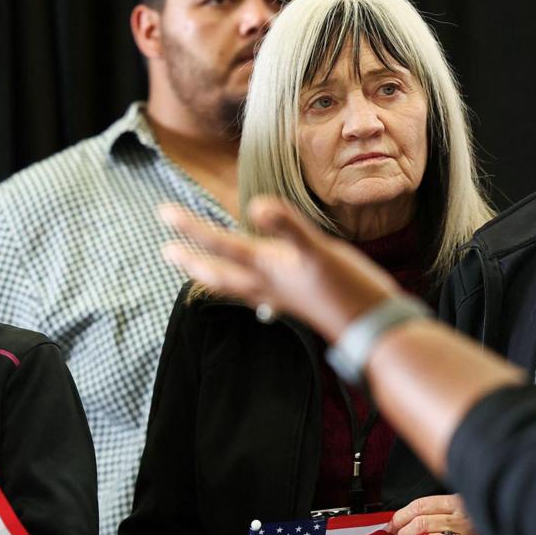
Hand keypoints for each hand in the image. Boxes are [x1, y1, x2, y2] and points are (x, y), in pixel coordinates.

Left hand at [158, 197, 401, 342]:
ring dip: (211, 276)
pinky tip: (251, 288)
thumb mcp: (319, 251)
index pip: (219, 243)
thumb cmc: (348, 289)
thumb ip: (288, 227)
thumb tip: (255, 206)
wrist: (373, 328)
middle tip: (164, 250)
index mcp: (266, 267)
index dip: (190, 227)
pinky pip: (259, 294)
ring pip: (234, 286)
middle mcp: (265, 284)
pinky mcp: (294, 302)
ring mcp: (279, 296)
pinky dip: (247, 287)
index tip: (162, 213)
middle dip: (190, 259)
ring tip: (195, 269)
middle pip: (217, 271)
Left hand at [388, 494, 478, 534]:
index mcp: (458, 502)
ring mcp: (464, 534)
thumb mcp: (462, 507)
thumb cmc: (481, 519)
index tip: (392, 522)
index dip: (401, 514)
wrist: (509, 525)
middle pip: (421, 521)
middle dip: (402, 529)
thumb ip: (440, 510)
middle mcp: (461, 517)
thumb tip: (412, 517)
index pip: (420, 505)